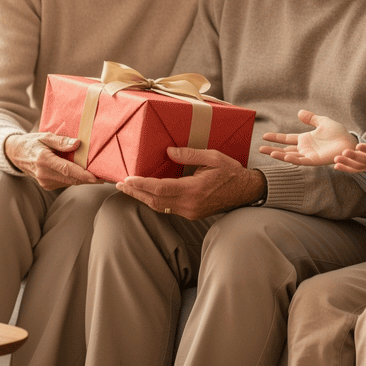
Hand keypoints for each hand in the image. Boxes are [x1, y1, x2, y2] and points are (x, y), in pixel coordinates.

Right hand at [4, 133, 103, 189]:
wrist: (16, 154)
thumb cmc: (33, 142)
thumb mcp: (45, 136)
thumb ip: (61, 141)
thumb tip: (77, 144)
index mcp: (44, 160)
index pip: (67, 170)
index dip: (83, 174)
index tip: (97, 177)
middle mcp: (44, 174)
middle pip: (71, 179)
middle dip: (90, 179)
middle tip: (106, 177)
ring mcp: (45, 182)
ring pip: (70, 183)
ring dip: (84, 180)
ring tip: (100, 175)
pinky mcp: (47, 185)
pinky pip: (65, 183)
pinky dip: (76, 179)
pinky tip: (86, 175)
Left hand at [116, 147, 264, 219]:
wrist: (245, 192)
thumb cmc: (230, 172)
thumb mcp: (212, 157)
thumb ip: (190, 154)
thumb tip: (168, 151)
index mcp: (194, 189)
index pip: (161, 188)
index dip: (141, 185)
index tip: (127, 179)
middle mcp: (190, 204)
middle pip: (155, 200)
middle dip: (135, 192)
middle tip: (120, 184)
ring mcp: (190, 212)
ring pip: (159, 206)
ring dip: (142, 197)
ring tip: (128, 189)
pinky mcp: (191, 214)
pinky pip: (167, 207)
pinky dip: (154, 200)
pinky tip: (147, 193)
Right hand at [258, 109, 355, 165]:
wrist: (349, 142)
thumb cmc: (338, 133)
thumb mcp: (323, 122)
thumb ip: (311, 118)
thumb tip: (299, 112)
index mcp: (305, 139)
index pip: (287, 139)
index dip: (276, 138)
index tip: (265, 136)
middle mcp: (304, 148)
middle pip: (285, 149)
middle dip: (272, 149)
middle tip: (260, 148)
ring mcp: (308, 155)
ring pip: (290, 156)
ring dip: (279, 155)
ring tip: (268, 152)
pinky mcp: (314, 160)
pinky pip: (301, 160)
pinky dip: (291, 159)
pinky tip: (283, 156)